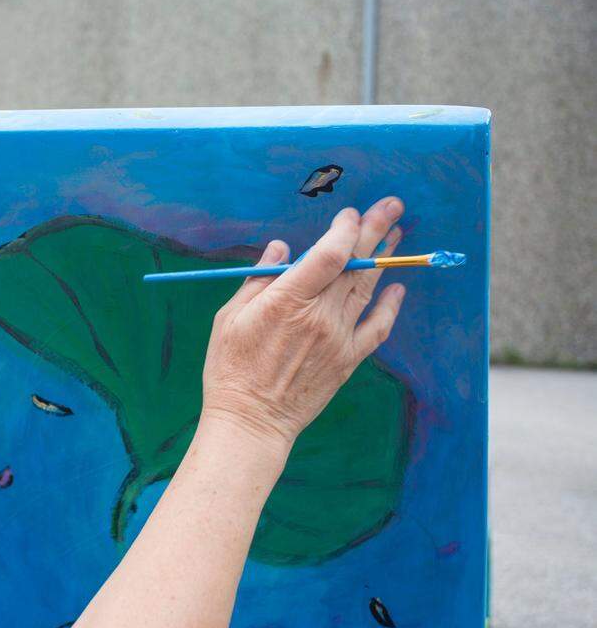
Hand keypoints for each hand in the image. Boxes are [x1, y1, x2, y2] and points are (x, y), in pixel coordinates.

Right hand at [201, 197, 407, 449]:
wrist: (251, 421)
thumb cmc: (231, 368)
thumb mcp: (230, 317)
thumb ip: (259, 278)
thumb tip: (282, 247)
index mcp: (287, 301)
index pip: (327, 253)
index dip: (342, 229)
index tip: (347, 214)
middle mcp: (319, 316)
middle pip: (354, 264)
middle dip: (374, 230)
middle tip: (391, 206)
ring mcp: (338, 338)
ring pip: (367, 288)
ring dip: (383, 258)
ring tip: (395, 235)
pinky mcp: (348, 359)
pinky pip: (377, 327)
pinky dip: (390, 305)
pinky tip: (397, 287)